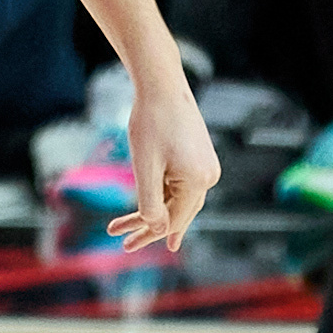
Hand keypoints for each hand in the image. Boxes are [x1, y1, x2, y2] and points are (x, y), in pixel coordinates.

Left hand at [105, 70, 220, 253]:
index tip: (126, 246)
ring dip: (151, 211)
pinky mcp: (198, 157)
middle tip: (124, 245)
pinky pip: (179, 185)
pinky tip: (146, 205)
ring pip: (176, 199)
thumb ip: (150, 201)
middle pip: (176, 212)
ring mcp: (205, 166)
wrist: (162, 86)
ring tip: (123, 226)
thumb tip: (157, 228)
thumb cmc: (150, 123)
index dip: (148, 234)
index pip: (173, 219)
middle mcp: (208, 176)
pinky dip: (160, 195)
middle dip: (148, 228)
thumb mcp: (145, 166)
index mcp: (198, 181)